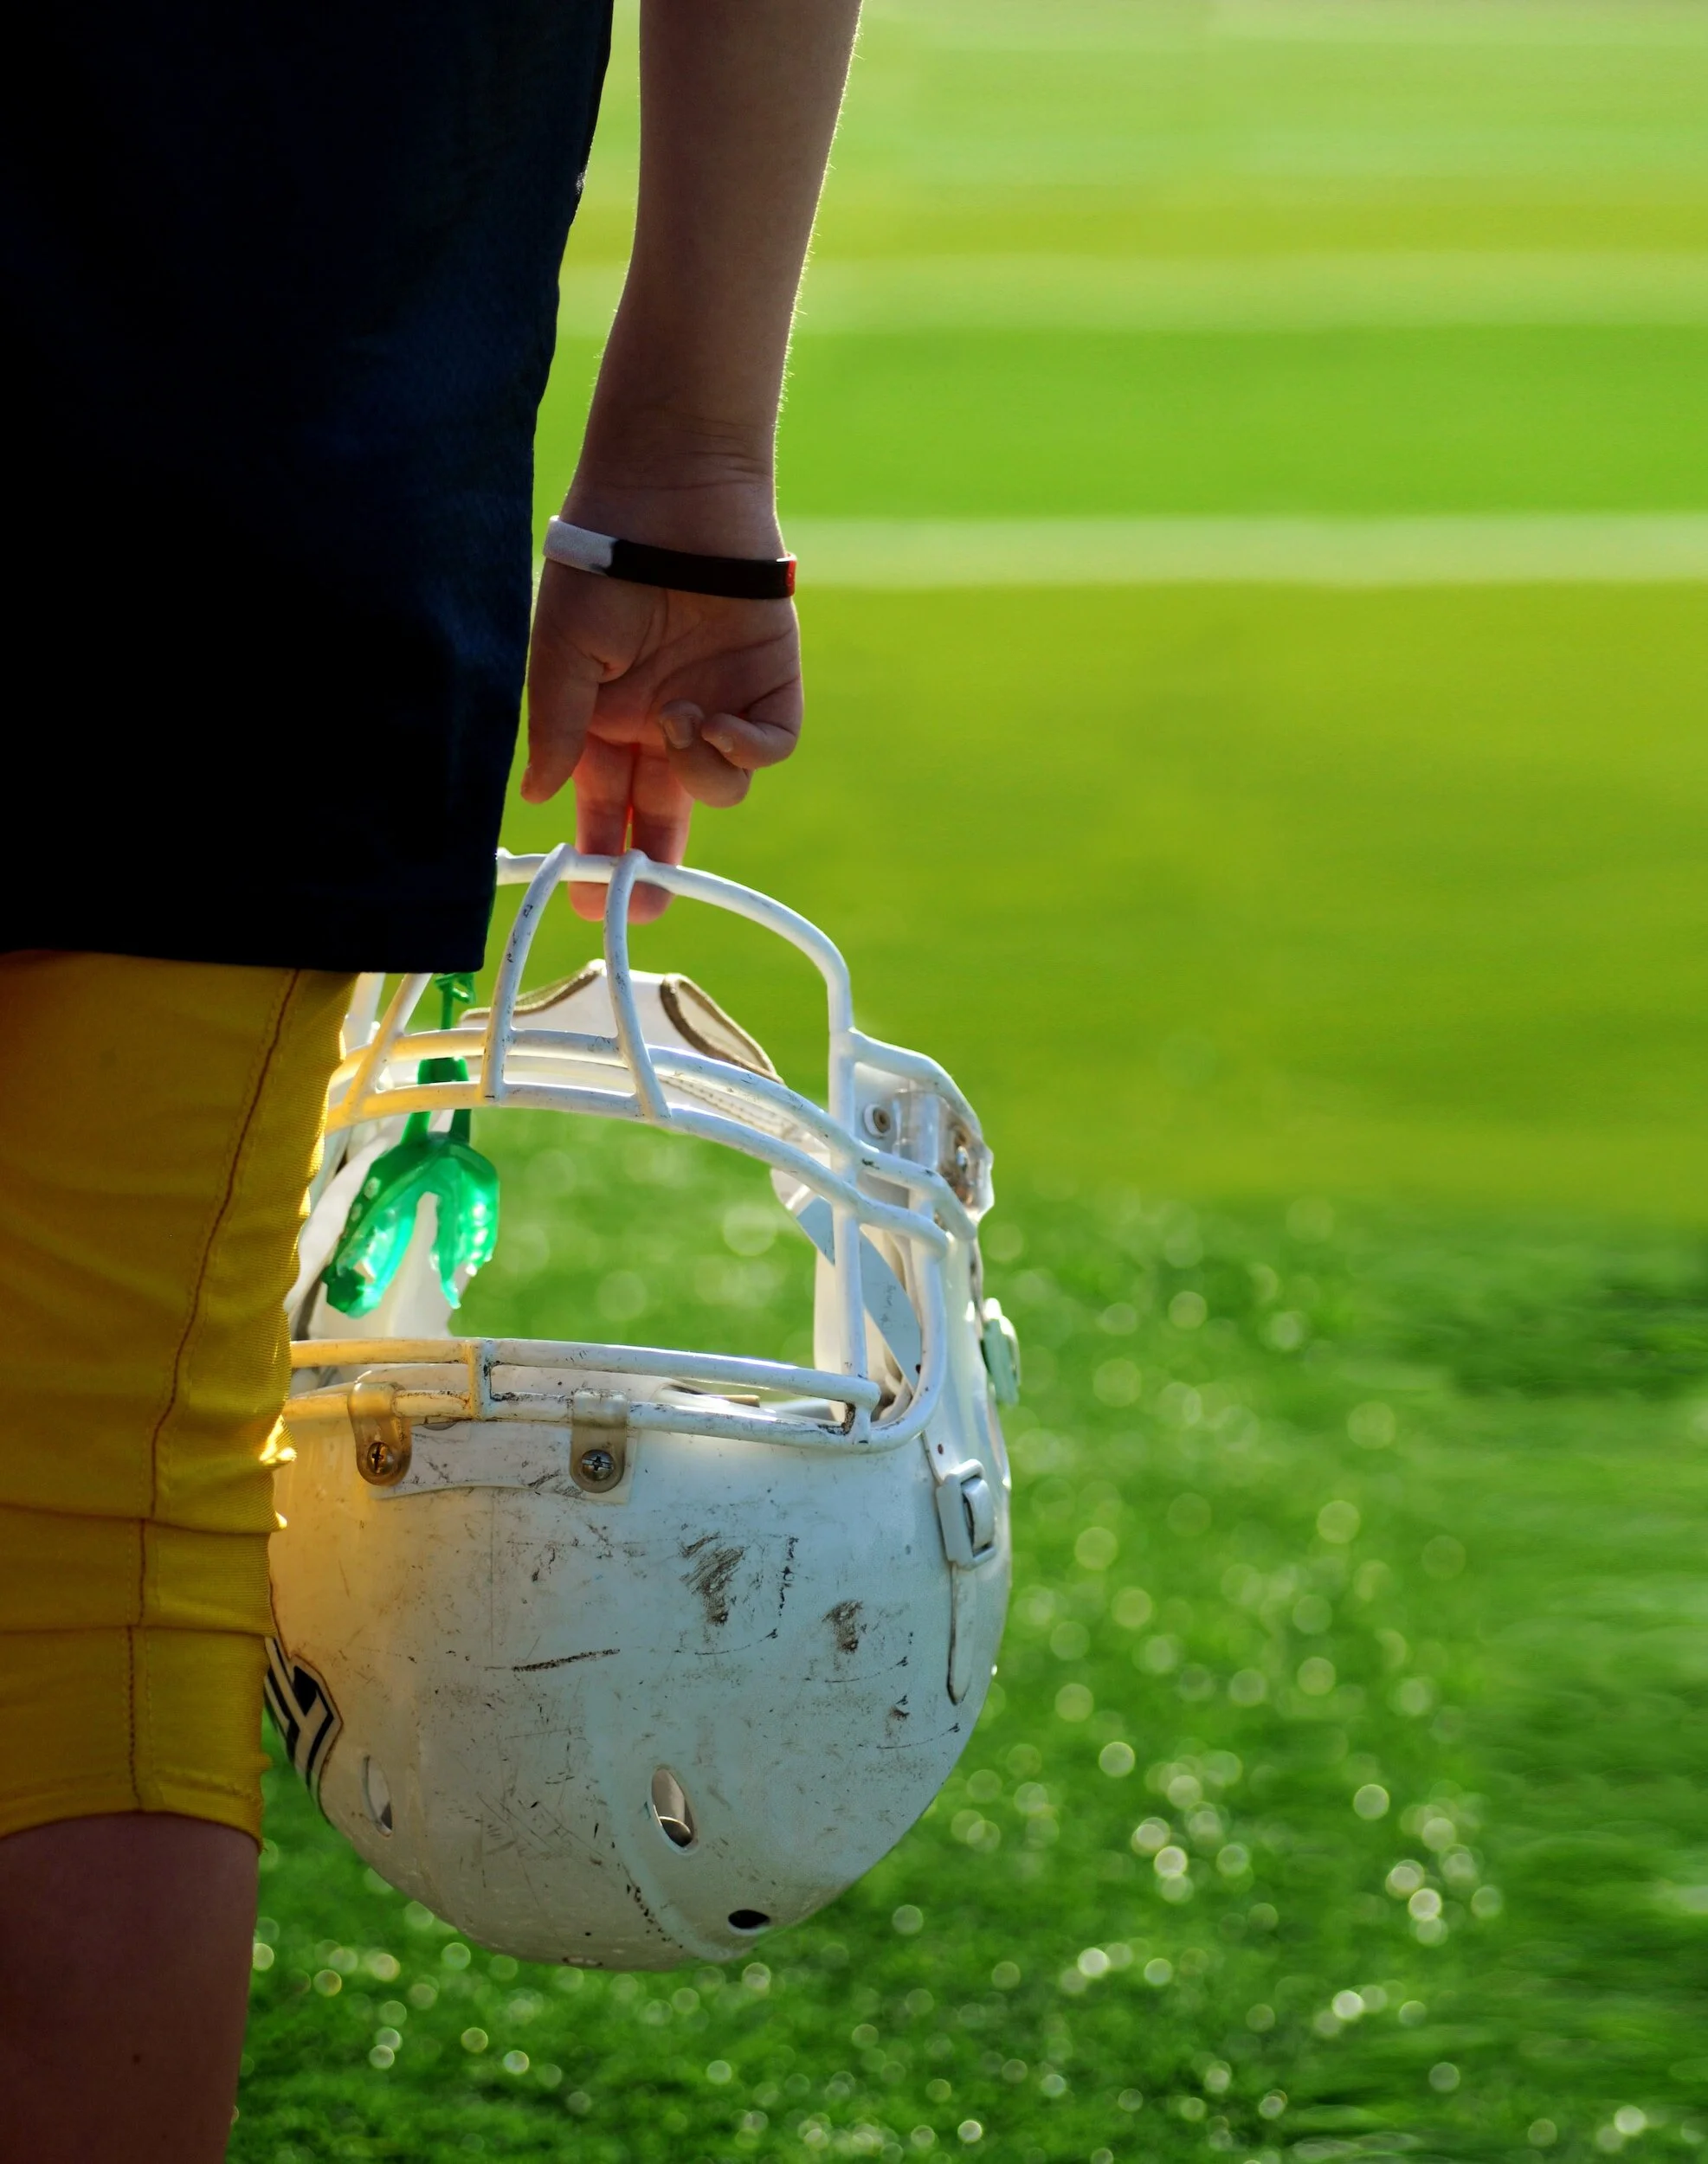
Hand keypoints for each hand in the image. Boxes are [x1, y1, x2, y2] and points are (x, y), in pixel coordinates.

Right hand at [522, 550, 802, 922]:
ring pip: (718, 790)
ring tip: (676, 723)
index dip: (599, 855)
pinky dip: (743, 751)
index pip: (605, 809)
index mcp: (607, 725)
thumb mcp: (563, 651)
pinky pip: (765, 748)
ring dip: (696, 775)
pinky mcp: (769, 688)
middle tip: (644, 903)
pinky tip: (713, 722)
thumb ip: (556, 727)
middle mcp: (661, 726)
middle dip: (655, 867)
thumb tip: (541, 797)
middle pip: (663, 817)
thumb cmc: (604, 564)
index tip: (586, 896)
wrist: (670, 494)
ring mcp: (717, 708)